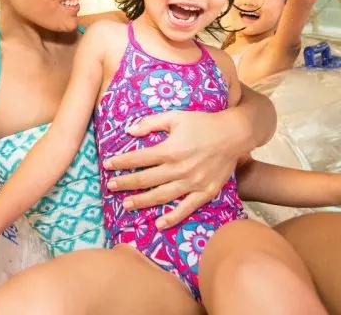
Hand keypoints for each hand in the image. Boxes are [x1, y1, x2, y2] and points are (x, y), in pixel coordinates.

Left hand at [103, 110, 240, 229]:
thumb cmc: (203, 123)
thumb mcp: (176, 116)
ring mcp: (192, 183)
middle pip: (146, 180)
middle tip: (111, 187)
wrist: (233, 134)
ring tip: (126, 205)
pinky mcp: (205, 192)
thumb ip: (151, 123)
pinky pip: (187, 208)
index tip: (107, 165)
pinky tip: (159, 224)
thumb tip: (129, 130)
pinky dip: (173, 217)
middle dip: (126, 183)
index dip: (121, 162)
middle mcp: (179, 169)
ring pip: (162, 196)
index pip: (139, 159)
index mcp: (170, 149)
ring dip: (142, 202)